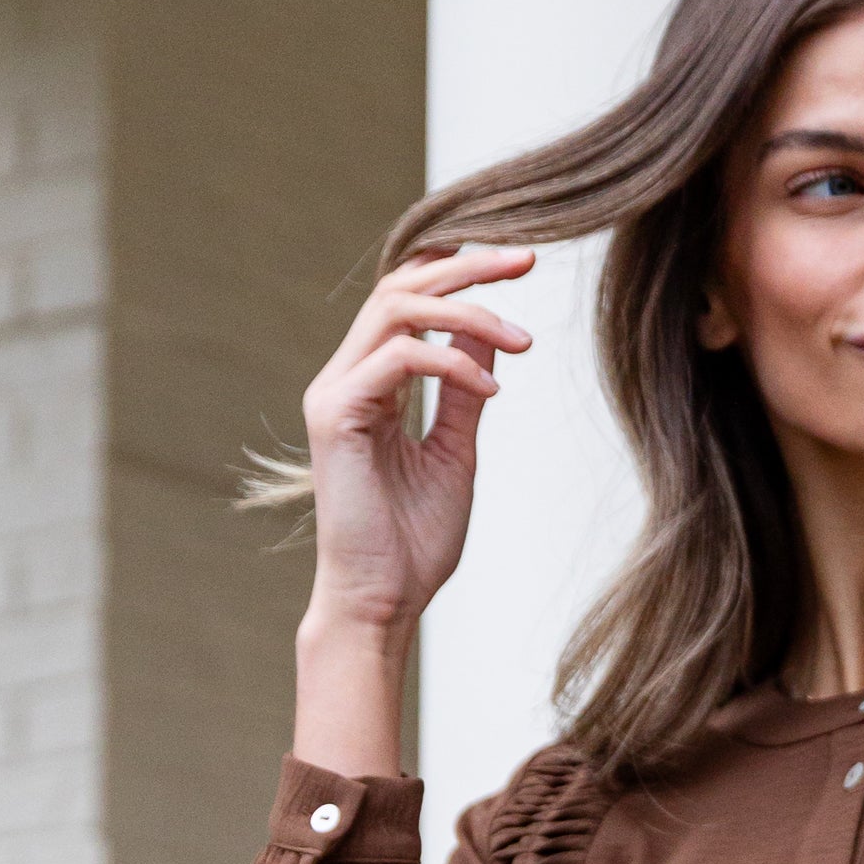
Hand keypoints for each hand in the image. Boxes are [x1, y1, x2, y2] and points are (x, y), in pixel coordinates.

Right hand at [290, 243, 533, 773]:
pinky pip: (397, 358)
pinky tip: (492, 388)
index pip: (407, 297)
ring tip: (523, 340)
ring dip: (468, 311)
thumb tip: (489, 340)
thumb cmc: (414, 541)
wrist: (382, 602)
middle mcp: (345, 377)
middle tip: (528, 260)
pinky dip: (451, 363)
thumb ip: (464, 392)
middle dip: (467, 267)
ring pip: (396, 309)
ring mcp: (334, 393)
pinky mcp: (336, 416)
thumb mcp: (454, 451)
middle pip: (400, 285)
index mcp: (370, 382)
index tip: (519, 263)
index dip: (457, 268)